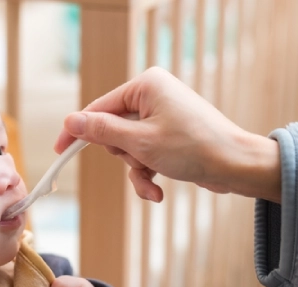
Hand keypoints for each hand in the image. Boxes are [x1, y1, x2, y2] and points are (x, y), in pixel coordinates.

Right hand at [54, 66, 281, 202]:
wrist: (237, 166)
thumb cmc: (194, 148)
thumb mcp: (139, 142)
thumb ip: (101, 131)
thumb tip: (70, 121)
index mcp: (146, 85)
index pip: (99, 108)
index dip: (79, 132)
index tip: (60, 152)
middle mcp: (154, 95)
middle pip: (114, 129)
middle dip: (123, 155)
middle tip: (139, 162)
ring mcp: (164, 114)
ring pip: (129, 147)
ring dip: (137, 170)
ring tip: (153, 184)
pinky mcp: (171, 134)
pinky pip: (146, 154)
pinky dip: (148, 174)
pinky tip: (158, 191)